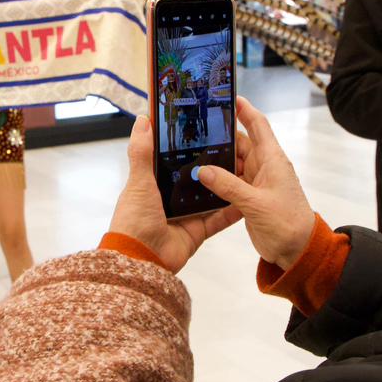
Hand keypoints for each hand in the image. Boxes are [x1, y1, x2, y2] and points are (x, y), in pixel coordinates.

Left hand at [107, 116, 242, 272]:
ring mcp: (186, 213)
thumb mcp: (138, 183)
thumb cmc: (134, 221)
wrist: (142, 261)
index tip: (203, 127)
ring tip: (245, 165)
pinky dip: (233, 210)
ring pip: (211, 195)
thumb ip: (141, 152)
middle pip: (195, 175)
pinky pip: (219, 218)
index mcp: (153, 182)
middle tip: (233, 145)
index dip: (186, 144)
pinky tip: (248, 197)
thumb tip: (143, 120)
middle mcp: (170, 196)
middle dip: (211, 163)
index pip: (172, 157)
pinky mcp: (198, 230)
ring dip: (225, 184)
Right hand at [200, 97, 315, 270]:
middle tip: (195, 128)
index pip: (259, 126)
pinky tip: (199, 179)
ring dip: (216, 160)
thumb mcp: (256, 203)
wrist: (298, 251)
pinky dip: (217, 180)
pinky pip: (230, 181)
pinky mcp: (249, 197)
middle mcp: (264, 167)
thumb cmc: (287, 223)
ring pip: (232, 163)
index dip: (245, 110)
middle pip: (240, 143)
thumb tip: (202, 170)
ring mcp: (256, 182)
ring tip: (191, 152)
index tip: (228, 96)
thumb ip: (229, 186)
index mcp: (272, 160)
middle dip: (221, 136)